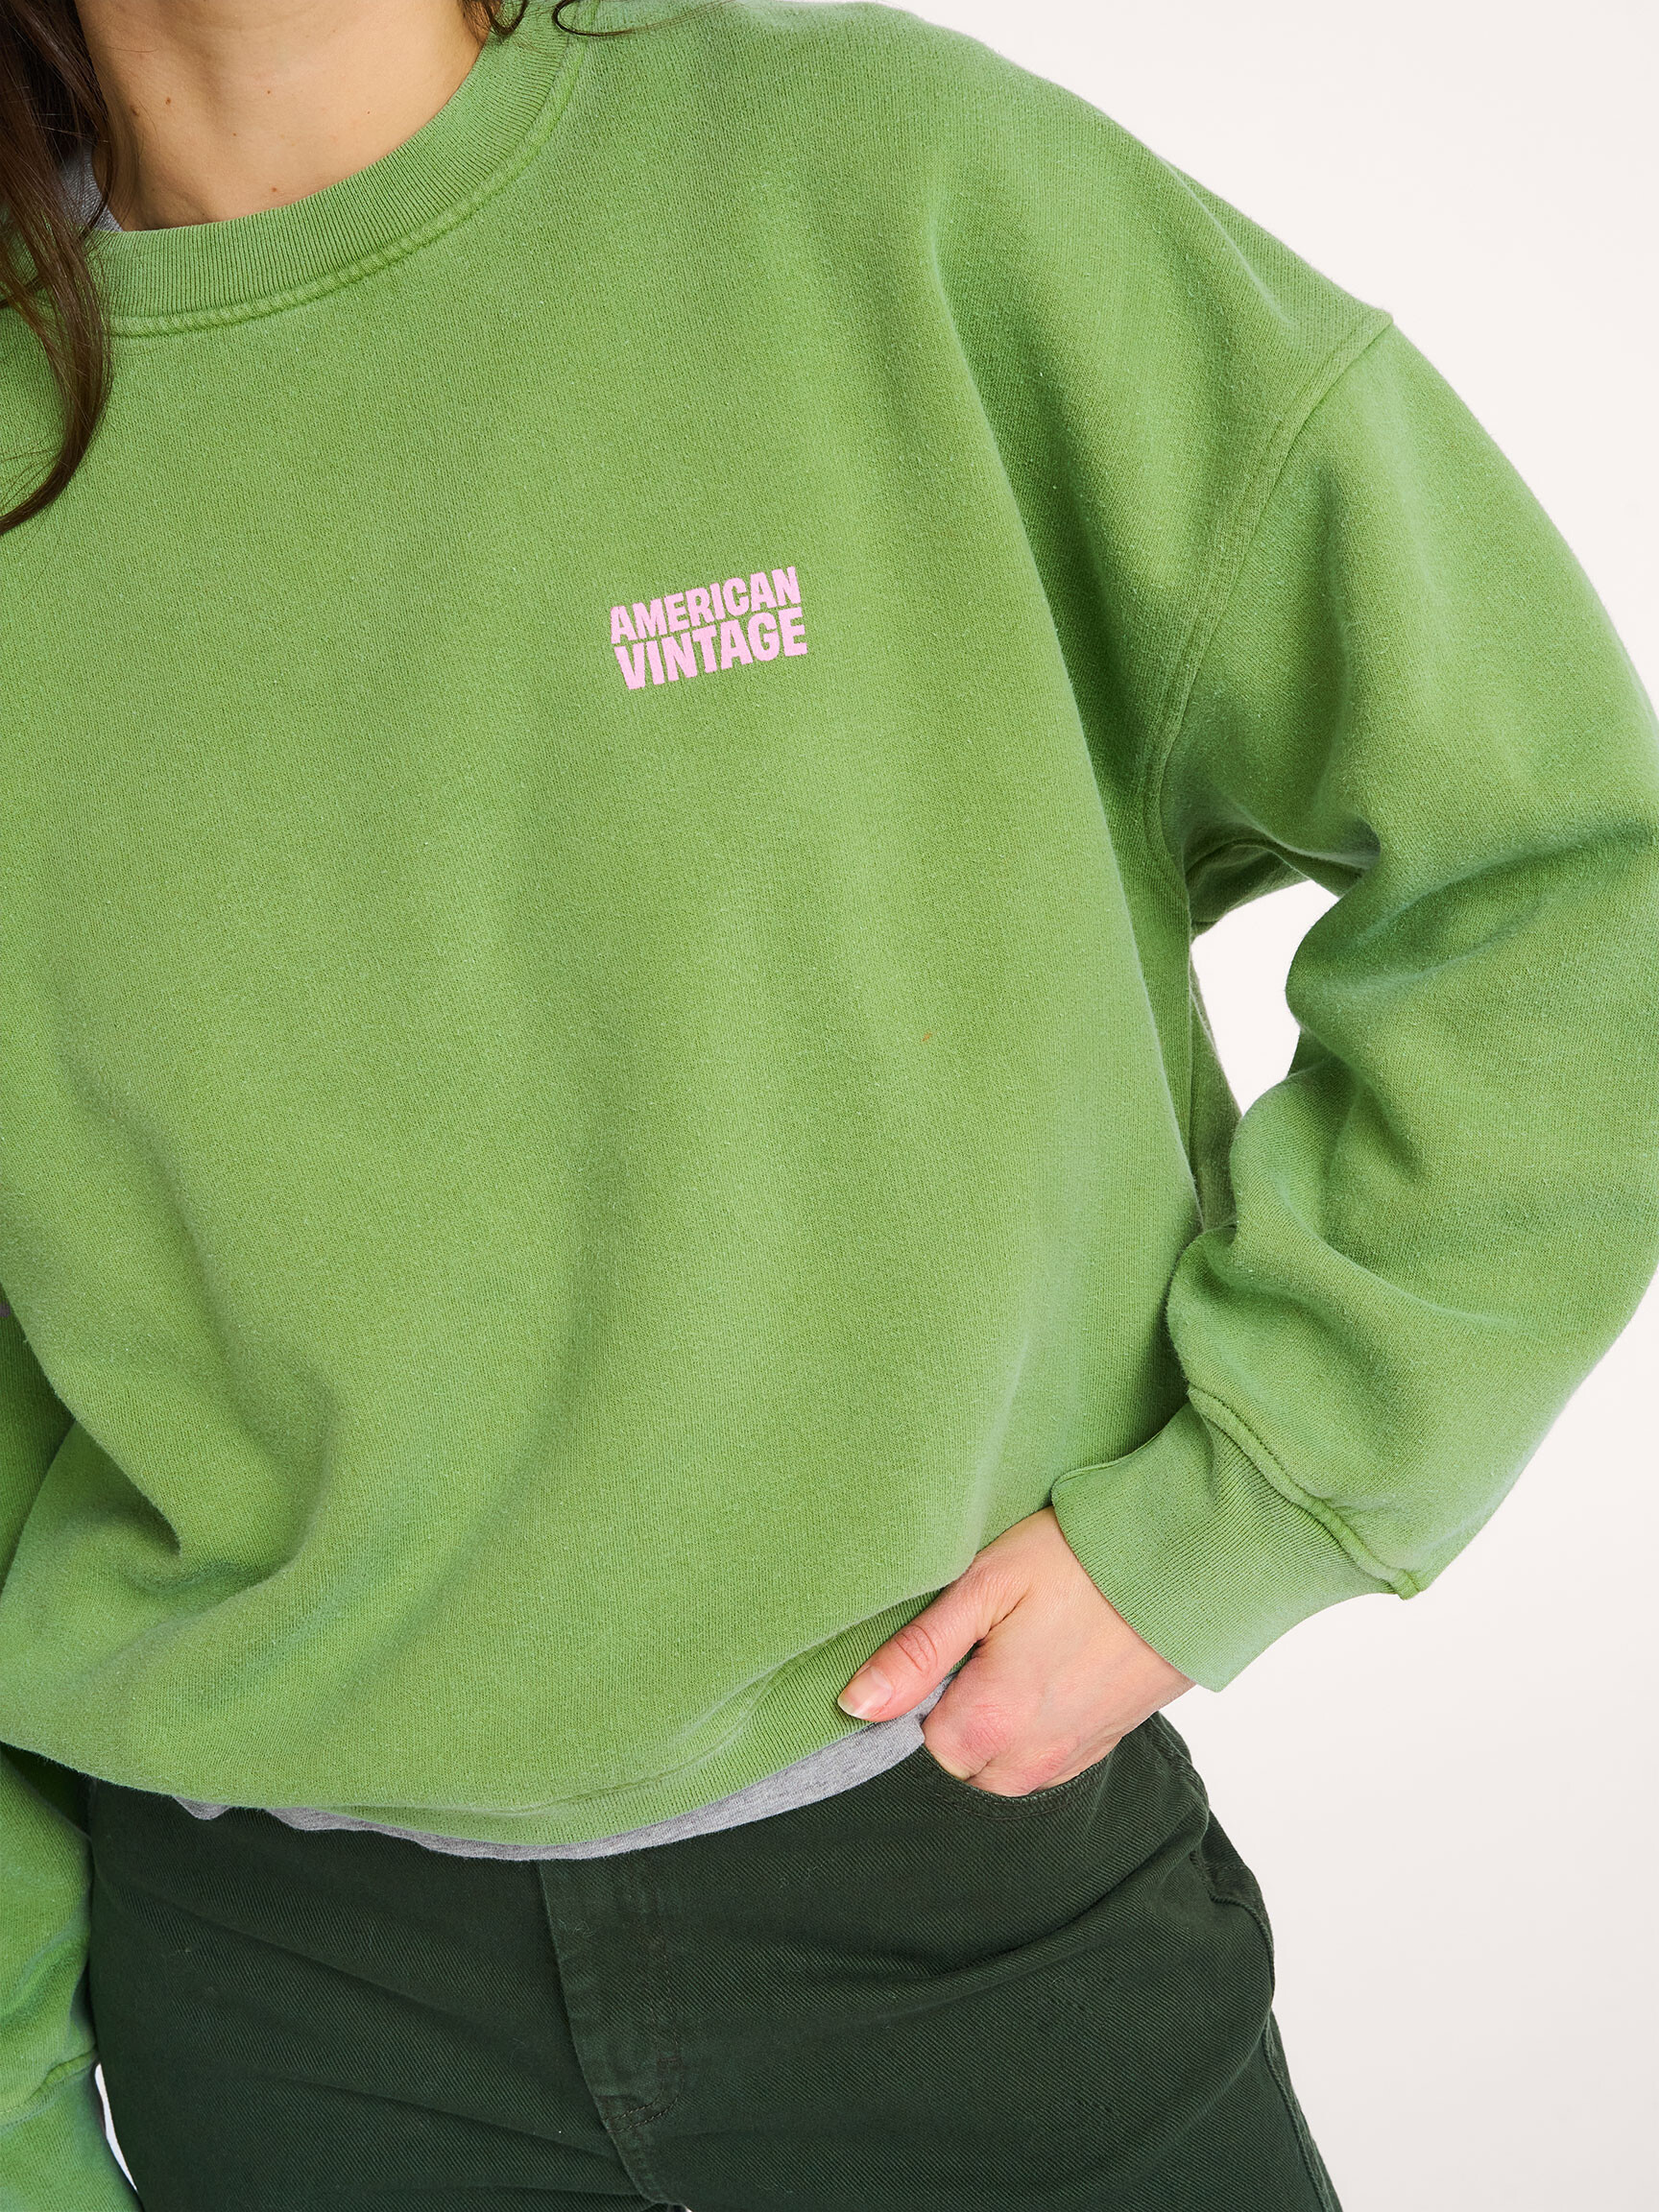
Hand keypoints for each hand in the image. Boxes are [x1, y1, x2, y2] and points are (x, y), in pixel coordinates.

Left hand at [837, 1506, 1191, 1794]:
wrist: (1186, 1562)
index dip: (917, 1688)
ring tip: (1013, 1651)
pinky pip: (1043, 1760)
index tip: (942, 1641)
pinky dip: (1032, 1727)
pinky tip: (1046, 1667)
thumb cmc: (1080, 1560)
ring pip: (1000, 1766)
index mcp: (991, 1722)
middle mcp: (1031, 1758)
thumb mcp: (984, 1584)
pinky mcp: (1103, 1744)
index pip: (915, 1741)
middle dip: (952, 1712)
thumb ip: (917, 1652)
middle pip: (957, 1760)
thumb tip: (855, 1704)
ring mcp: (1072, 1756)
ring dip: (992, 1723)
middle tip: (980, 1640)